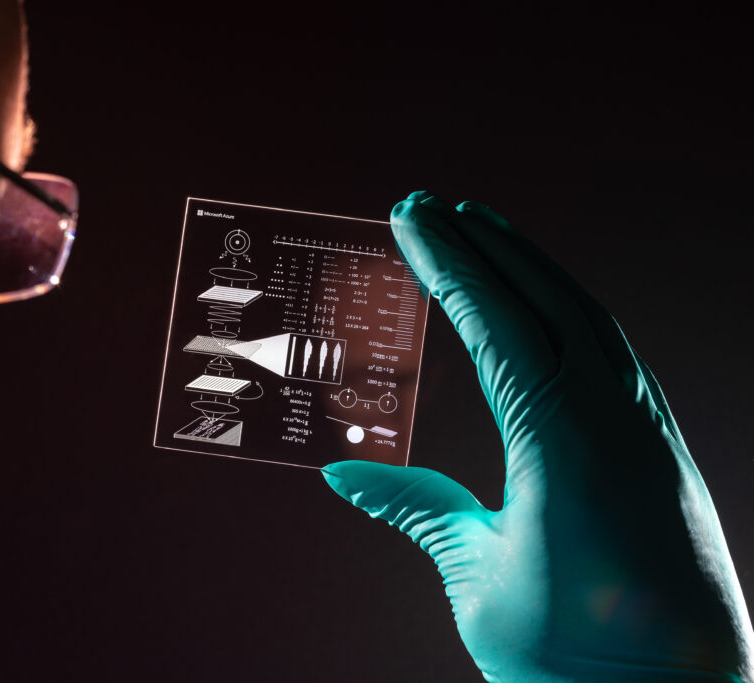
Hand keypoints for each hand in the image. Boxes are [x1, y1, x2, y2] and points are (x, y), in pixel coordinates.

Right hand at [322, 192, 753, 681]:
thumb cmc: (576, 653)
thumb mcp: (478, 576)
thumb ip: (418, 511)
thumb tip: (342, 478)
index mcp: (560, 441)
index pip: (495, 323)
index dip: (449, 266)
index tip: (413, 219)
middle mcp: (613, 418)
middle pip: (543, 299)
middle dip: (484, 245)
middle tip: (432, 205)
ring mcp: (646, 428)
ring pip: (587, 316)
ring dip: (533, 267)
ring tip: (484, 232)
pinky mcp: (661, 447)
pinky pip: (613, 350)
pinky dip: (571, 309)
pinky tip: (547, 306)